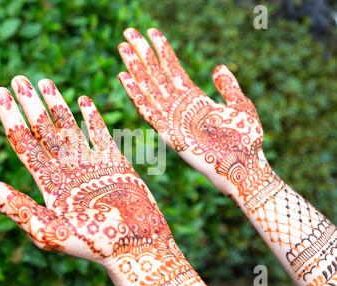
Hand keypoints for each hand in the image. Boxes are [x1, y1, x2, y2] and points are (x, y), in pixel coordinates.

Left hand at [0, 76, 213, 285]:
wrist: (137, 246)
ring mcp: (90, 166)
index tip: (0, 93)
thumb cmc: (94, 244)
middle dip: (30, 105)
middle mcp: (66, 172)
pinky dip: (91, 118)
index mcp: (48, 186)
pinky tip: (82, 100)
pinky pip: (100, 135)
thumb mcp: (47, 228)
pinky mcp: (115, 163)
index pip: (24, 145)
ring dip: (56, 105)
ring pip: (68, 129)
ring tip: (44, 82)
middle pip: (43, 132)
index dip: (11, 119)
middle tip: (18, 79)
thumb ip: (14, 205)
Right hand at [118, 28, 278, 211]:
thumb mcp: (240, 106)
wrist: (245, 168)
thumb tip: (218, 67)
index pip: (173, 69)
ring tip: (123, 46)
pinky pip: (148, 110)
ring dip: (135, 67)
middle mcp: (180, 107)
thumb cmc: (247, 142)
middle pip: (157, 74)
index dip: (162, 51)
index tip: (151, 32)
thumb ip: (228, 87)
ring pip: (149, 87)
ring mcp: (173, 119)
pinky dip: (135, 93)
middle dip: (142, 53)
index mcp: (195, 100)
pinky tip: (125, 77)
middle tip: (129, 32)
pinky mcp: (169, 133)